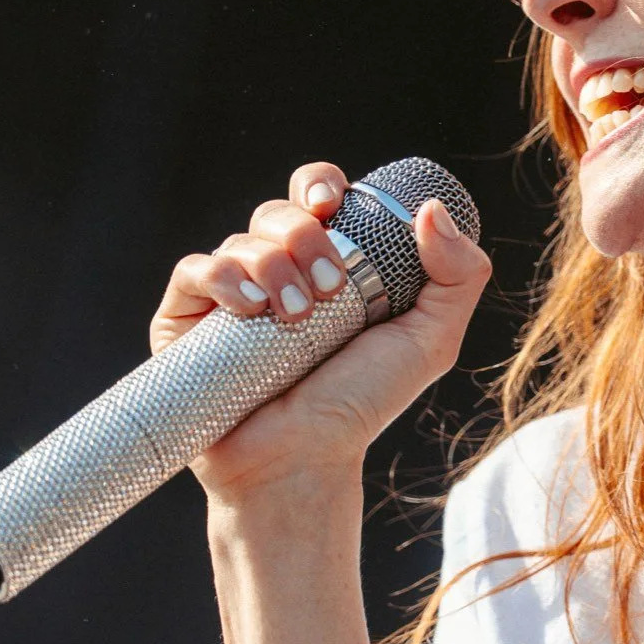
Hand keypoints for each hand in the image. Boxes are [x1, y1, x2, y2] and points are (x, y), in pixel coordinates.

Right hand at [151, 160, 491, 501]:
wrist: (301, 459)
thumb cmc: (360, 404)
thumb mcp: (430, 341)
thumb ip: (458, 276)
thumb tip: (432, 209)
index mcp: (328, 262)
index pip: (317, 195)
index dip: (321, 184)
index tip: (333, 204)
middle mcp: (276, 270)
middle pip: (280, 211)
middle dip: (307, 237)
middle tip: (331, 288)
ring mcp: (229, 292)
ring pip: (241, 239)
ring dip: (274, 266)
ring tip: (296, 316)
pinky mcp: (186, 318)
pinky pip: (194, 268)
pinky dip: (222, 277)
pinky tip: (249, 309)